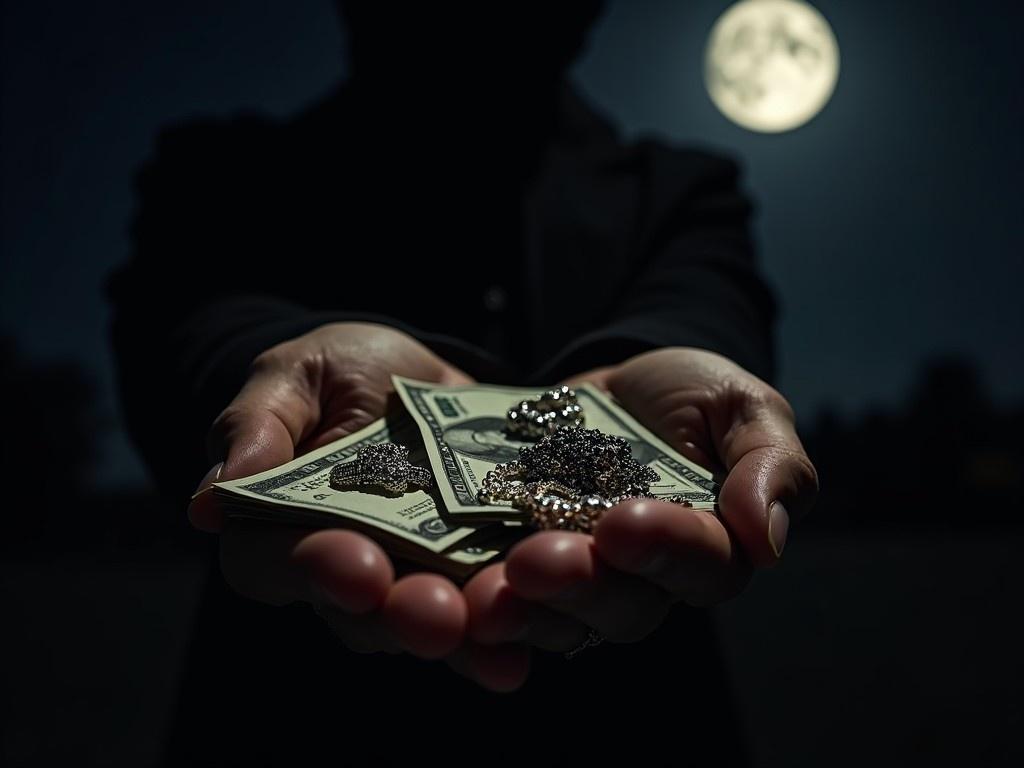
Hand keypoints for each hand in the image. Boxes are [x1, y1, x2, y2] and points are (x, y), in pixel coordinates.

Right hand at [186, 322, 527, 688]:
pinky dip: (518, 624)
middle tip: (435, 617)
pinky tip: (543, 637)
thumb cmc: (342, 371)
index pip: (281, 564)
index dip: (316, 571)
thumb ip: (257, 427)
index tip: (356, 569)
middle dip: (402, 616)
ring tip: (501, 633)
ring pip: (433, 622)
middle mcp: (351, 568)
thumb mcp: (297, 375)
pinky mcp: (479, 570)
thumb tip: (209, 498)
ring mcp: (419, 575)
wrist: (427, 376)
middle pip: (365, 614)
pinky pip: (495, 606)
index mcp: (286, 526)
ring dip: (467, 636)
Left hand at [462, 347, 818, 652]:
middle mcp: (644, 579)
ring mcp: (579, 577)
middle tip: (535, 561)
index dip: (667, 548)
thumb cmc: (692, 396)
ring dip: (522, 609)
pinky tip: (452, 590)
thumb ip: (771, 464)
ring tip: (488, 589)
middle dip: (579, 586)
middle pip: (622, 608)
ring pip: (558, 617)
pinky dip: (479, 601)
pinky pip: (504, 597)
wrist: (614, 382)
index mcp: (710, 548)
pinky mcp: (519, 562)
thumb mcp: (742, 406)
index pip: (702, 566)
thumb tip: (768, 540)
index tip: (625, 522)